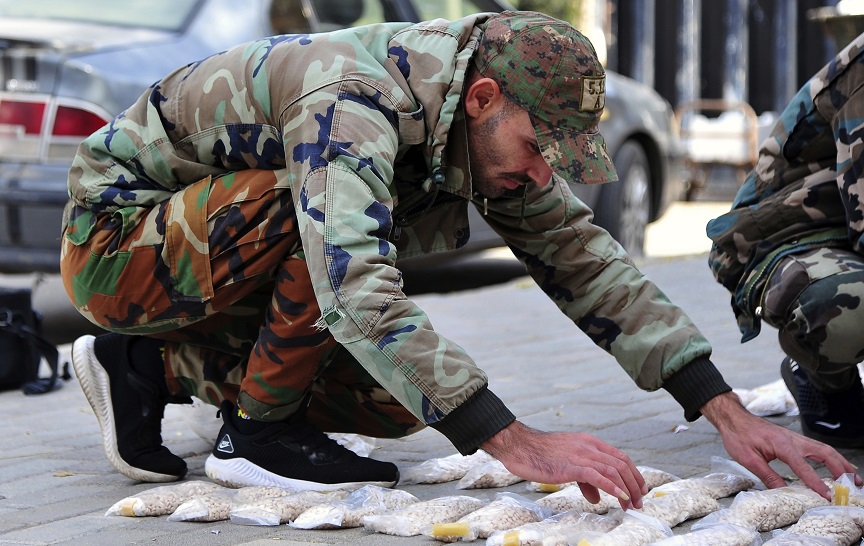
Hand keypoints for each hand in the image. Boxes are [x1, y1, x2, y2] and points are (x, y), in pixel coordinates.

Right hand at [481, 420, 646, 508]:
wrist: (520, 447)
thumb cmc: (540, 455)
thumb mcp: (567, 465)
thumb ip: (584, 479)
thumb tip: (596, 497)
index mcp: (589, 442)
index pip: (619, 456)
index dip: (633, 473)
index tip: (639, 488)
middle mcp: (589, 447)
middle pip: (622, 463)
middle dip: (635, 484)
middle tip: (640, 501)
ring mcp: (581, 455)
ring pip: (614, 470)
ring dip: (627, 489)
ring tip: (631, 504)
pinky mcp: (572, 466)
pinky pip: (599, 476)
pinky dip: (613, 487)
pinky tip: (620, 497)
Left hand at [701, 391, 860, 499]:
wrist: (734, 418)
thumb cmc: (738, 435)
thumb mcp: (748, 459)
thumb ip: (767, 475)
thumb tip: (782, 492)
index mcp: (782, 444)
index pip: (804, 466)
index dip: (816, 482)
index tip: (827, 496)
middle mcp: (793, 439)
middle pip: (824, 453)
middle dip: (841, 469)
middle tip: (853, 484)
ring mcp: (795, 438)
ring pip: (824, 448)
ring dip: (840, 462)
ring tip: (853, 477)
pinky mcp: (794, 439)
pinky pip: (817, 447)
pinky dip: (831, 457)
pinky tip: (836, 465)